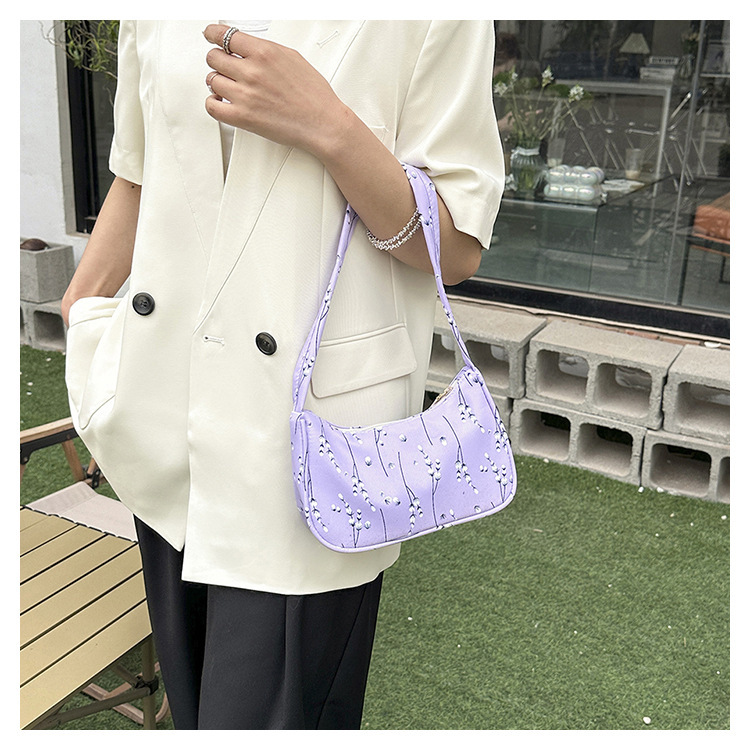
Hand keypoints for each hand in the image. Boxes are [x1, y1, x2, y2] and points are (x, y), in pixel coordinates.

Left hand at [203, 24, 347, 157]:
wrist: (322, 123)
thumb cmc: (313, 95)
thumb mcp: (291, 58)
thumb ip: (265, 50)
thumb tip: (246, 46)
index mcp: (264, 52)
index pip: (224, 35)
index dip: (213, 34)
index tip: (210, 35)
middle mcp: (252, 72)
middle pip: (214, 57)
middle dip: (218, 60)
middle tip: (225, 66)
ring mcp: (245, 95)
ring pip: (212, 80)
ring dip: (217, 82)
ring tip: (229, 86)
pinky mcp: (243, 117)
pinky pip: (212, 106)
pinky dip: (213, 102)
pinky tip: (221, 101)